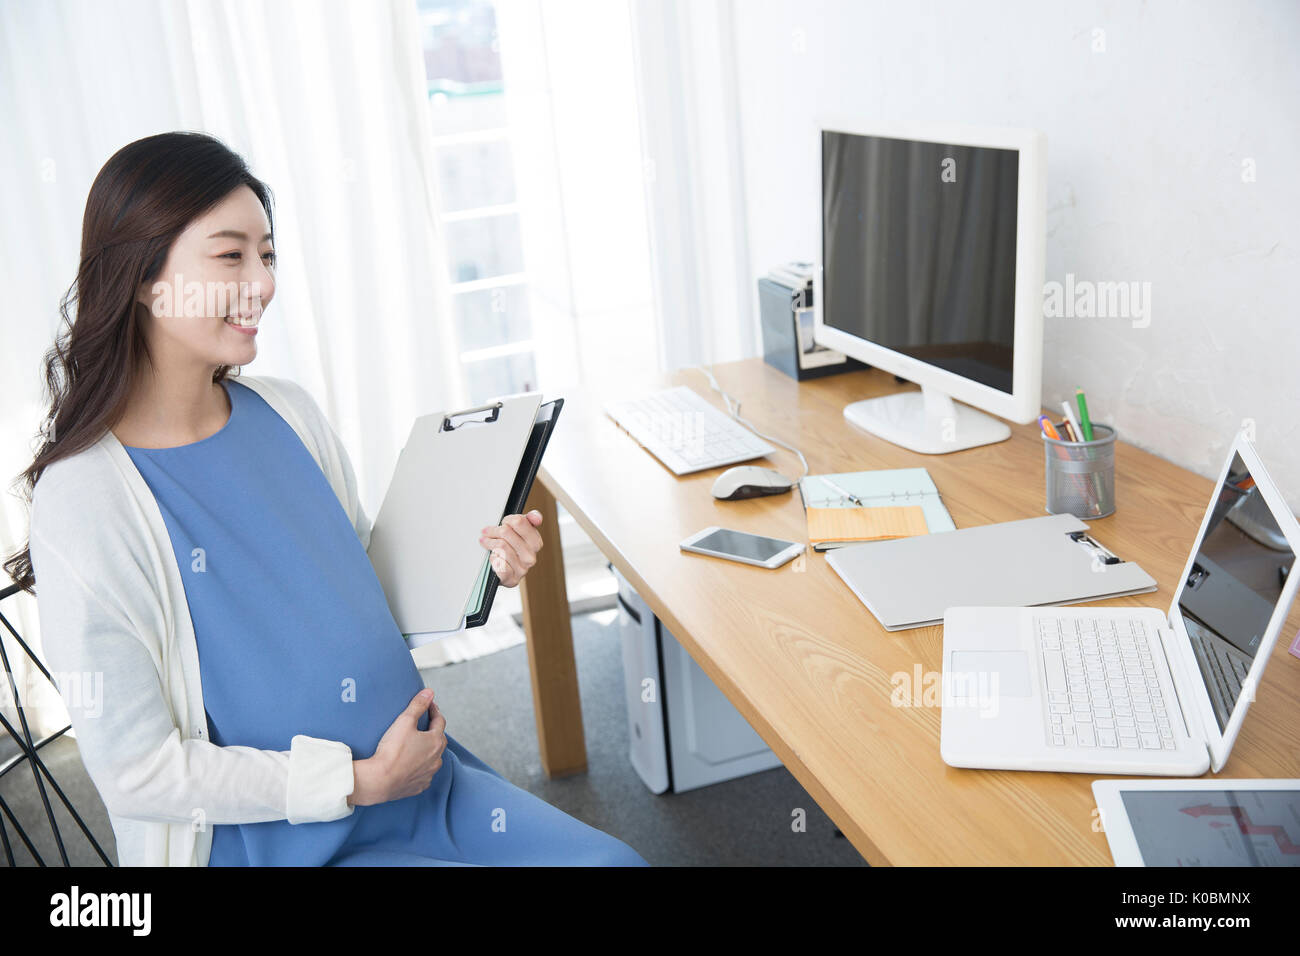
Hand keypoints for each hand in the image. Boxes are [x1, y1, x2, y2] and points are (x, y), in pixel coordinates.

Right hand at [349, 689, 446, 805]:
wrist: (379, 781)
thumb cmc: (392, 751)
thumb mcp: (404, 722)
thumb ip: (418, 705)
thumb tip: (429, 693)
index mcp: (436, 742)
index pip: (439, 721)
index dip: (433, 710)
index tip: (428, 705)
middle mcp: (436, 759)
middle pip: (439, 740)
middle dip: (433, 730)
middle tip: (425, 723)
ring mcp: (429, 774)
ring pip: (433, 758)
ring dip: (428, 750)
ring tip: (418, 744)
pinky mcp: (419, 786)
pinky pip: (424, 774)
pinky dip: (420, 767)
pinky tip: (412, 764)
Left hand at [479, 509, 543, 587]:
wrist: (506, 572)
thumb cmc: (512, 549)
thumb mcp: (521, 532)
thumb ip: (528, 521)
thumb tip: (535, 517)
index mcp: (536, 542)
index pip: (518, 522)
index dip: (507, 520)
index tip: (503, 523)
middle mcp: (531, 557)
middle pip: (506, 532)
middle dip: (494, 530)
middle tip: (487, 531)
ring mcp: (522, 569)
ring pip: (500, 546)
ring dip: (489, 543)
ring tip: (486, 542)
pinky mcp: (511, 579)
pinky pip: (498, 562)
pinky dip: (492, 558)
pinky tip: (493, 556)